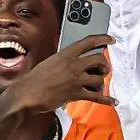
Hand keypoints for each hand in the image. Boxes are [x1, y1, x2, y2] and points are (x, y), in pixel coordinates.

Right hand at [0, 35, 115, 115]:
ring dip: (101, 82)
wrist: (25, 94)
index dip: (102, 39)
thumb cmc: (34, 79)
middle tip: (102, 69)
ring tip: (96, 85)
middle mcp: (73, 65)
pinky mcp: (76, 94)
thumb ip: (65, 60)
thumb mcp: (50, 62)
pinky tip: (113, 101)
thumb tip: (76, 62)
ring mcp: (76, 79)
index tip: (111, 40)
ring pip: (100, 78)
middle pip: (99, 59)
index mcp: (66, 54)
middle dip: (104, 65)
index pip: (88, 42)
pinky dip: (107, 100)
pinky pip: (97, 97)